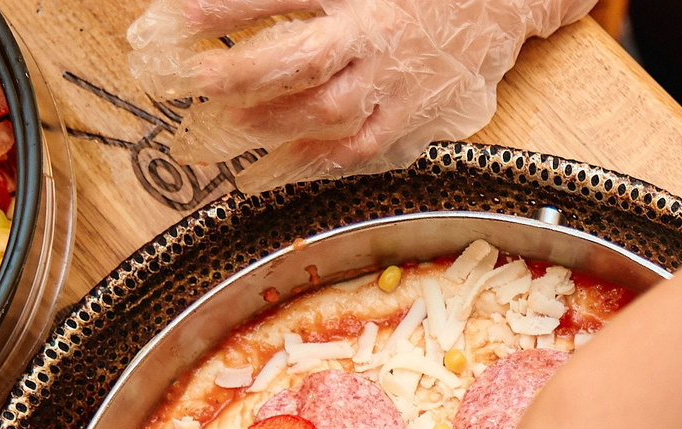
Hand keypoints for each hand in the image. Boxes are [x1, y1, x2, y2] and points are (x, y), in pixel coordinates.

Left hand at [127, 0, 592, 171]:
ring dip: (272, 120)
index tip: (179, 18)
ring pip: (326, 112)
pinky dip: (316, 159)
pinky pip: (359, 148)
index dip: (227, 9)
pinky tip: (283, 160)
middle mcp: (376, 33)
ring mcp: (395, 82)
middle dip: (243, 74)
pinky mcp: (412, 117)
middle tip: (197, 81)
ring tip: (234, 122)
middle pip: (301, 59)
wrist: (502, 3)